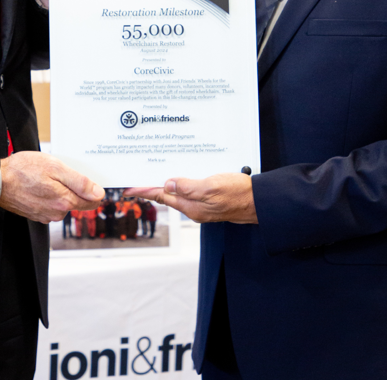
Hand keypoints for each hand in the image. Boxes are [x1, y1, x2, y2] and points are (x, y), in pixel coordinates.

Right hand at [0, 151, 103, 222]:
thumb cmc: (23, 170)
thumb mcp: (55, 167)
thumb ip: (79, 182)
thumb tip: (98, 193)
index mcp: (64, 202)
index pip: (93, 201)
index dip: (94, 188)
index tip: (89, 179)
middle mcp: (57, 213)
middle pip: (78, 201)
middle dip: (74, 187)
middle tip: (61, 171)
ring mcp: (46, 215)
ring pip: (63, 202)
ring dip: (60, 190)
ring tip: (46, 176)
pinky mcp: (37, 214)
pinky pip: (51, 204)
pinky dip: (49, 194)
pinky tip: (40, 184)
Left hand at [125, 173, 257, 224]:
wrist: (259, 202)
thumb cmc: (238, 194)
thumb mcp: (211, 187)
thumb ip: (188, 187)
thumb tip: (167, 184)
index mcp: (191, 206)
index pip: (161, 197)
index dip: (144, 191)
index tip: (128, 190)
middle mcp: (194, 208)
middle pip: (166, 196)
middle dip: (150, 189)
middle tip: (135, 183)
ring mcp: (202, 206)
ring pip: (177, 194)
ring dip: (164, 186)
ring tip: (151, 179)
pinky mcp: (210, 201)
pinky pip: (190, 191)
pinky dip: (180, 184)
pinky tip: (179, 178)